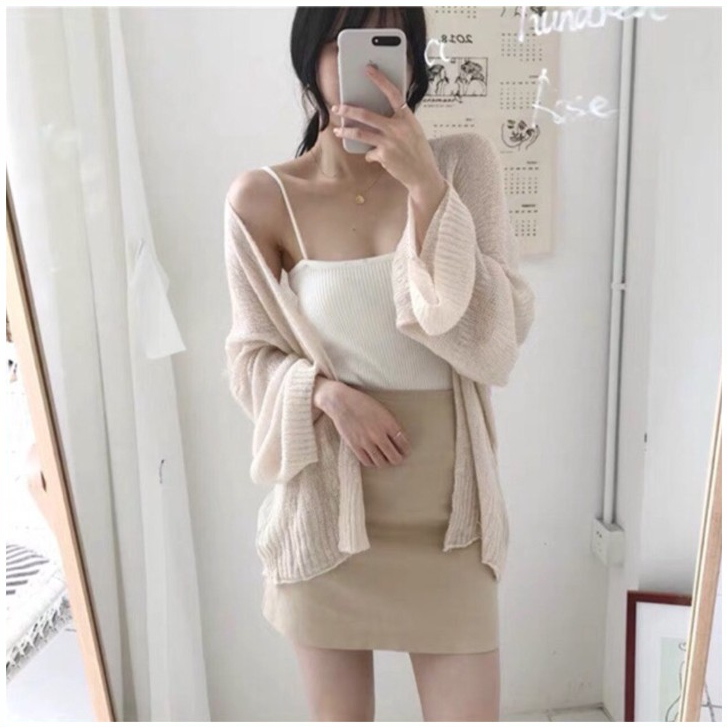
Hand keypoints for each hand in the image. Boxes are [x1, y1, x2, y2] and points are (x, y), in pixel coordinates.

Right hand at [326, 383, 411, 467]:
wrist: (341, 402)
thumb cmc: (362, 403)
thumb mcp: (382, 410)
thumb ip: (390, 424)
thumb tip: (398, 438)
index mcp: (388, 423)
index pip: (403, 443)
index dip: (406, 449)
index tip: (406, 451)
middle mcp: (378, 434)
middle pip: (394, 456)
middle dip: (398, 459)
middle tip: (398, 458)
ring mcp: (366, 442)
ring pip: (381, 462)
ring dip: (385, 462)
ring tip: (386, 460)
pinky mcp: (355, 446)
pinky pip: (367, 461)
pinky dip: (372, 462)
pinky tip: (373, 459)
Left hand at [331, 63, 444, 195]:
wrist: (423, 175)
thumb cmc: (419, 153)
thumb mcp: (414, 131)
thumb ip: (399, 121)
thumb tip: (379, 116)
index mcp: (407, 118)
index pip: (393, 94)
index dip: (380, 80)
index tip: (369, 70)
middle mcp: (397, 128)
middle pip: (367, 115)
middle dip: (348, 110)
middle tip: (337, 108)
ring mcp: (389, 142)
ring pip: (360, 133)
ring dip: (346, 131)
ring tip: (338, 130)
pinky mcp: (383, 156)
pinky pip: (369, 153)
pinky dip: (370, 155)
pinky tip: (376, 158)